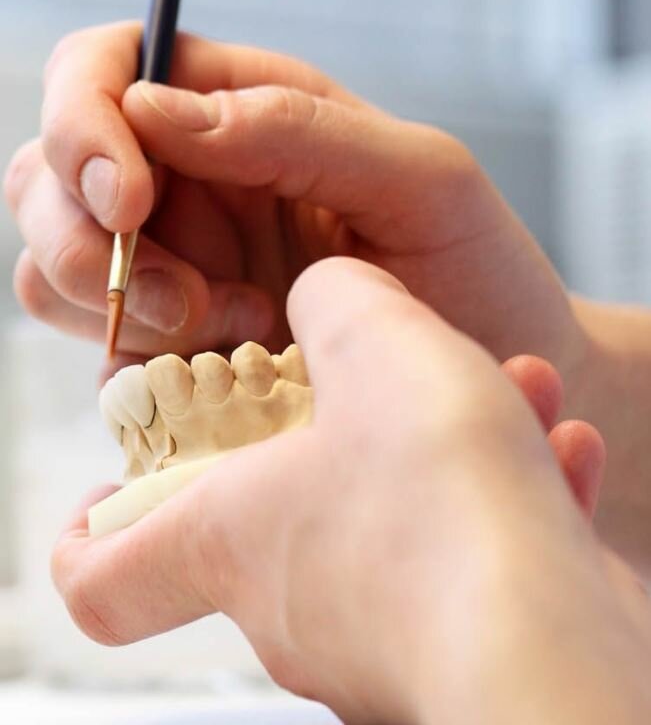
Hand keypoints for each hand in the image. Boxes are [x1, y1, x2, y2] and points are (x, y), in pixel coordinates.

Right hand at [4, 22, 582, 378]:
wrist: (496, 370)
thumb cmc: (477, 267)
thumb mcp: (420, 179)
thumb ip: (294, 128)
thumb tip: (152, 109)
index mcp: (245, 116)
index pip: (109, 73)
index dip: (85, 123)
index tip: (132, 199)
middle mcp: (199, 189)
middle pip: (50, 179)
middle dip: (92, 242)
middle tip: (190, 300)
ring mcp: (185, 270)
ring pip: (58, 269)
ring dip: (121, 306)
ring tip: (237, 329)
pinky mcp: (185, 347)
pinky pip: (107, 352)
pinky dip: (139, 364)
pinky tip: (227, 368)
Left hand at [52, 259, 649, 724]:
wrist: (548, 643)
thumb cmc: (435, 503)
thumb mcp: (372, 347)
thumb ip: (331, 297)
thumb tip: (324, 292)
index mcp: (230, 539)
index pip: (100, 574)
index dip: (89, 531)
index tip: (110, 489)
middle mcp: (291, 604)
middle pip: (278, 512)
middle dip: (342, 429)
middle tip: (391, 381)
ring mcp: (376, 639)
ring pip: (397, 519)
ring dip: (448, 449)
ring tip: (511, 393)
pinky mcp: (458, 650)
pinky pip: (469, 559)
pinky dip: (506, 499)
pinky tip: (561, 448)